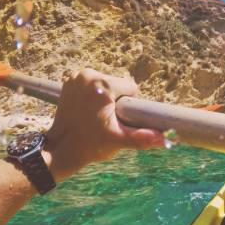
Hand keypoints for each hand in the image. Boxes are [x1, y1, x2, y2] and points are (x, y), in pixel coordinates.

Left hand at [44, 69, 163, 180]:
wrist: (60, 149)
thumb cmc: (90, 145)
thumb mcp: (119, 140)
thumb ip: (142, 138)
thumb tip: (165, 139)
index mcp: (102, 84)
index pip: (130, 87)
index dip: (128, 105)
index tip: (117, 118)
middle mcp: (88, 75)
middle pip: (117, 84)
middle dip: (116, 100)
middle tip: (105, 119)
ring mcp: (76, 76)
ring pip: (105, 83)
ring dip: (106, 97)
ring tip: (95, 115)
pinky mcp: (70, 80)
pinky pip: (92, 84)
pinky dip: (93, 94)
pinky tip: (88, 109)